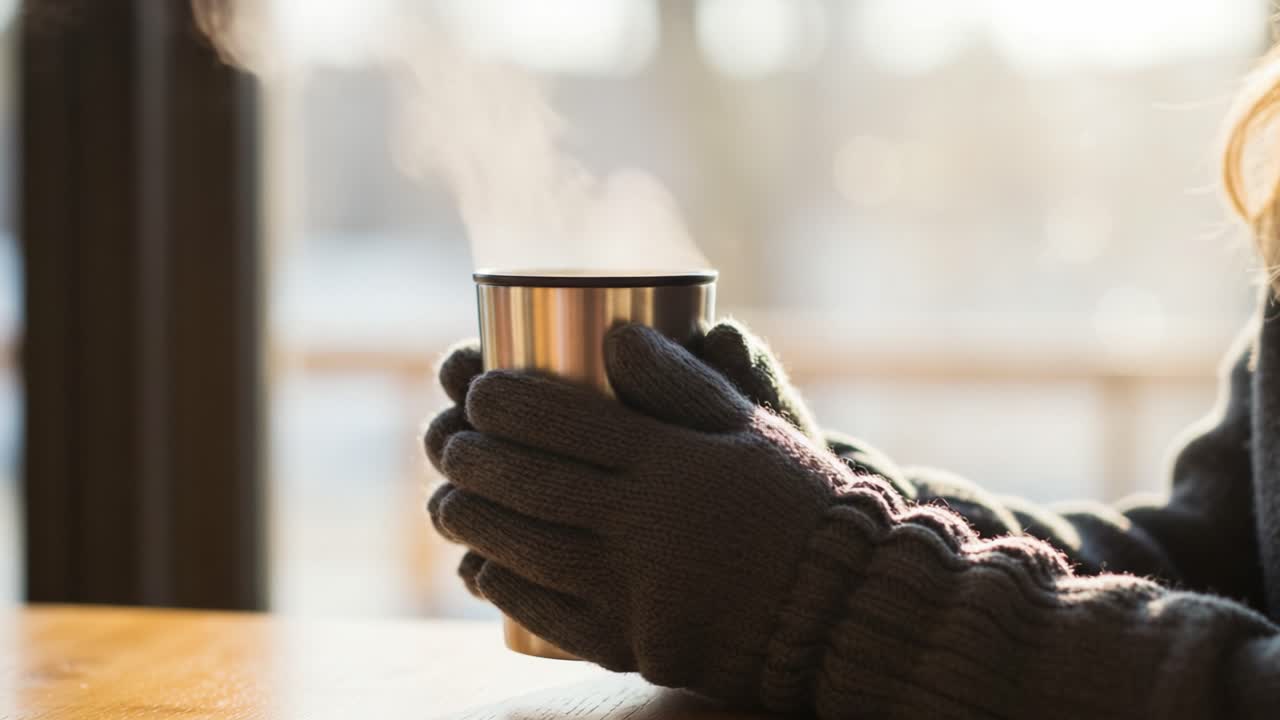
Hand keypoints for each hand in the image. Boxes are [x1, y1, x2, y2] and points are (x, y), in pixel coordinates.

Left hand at [426, 325, 853, 699]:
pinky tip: (480, 566)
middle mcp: (647, 528)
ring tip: (445, 500)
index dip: (502, 400)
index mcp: (673, 464)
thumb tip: (612, 338)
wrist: (843, 610)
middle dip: (468, 456)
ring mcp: (638, 594)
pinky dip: (503, 585)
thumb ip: (683, 382)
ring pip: (525, 550)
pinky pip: (549, 614)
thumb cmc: (797, 504)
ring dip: (470, 520)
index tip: (475, 389)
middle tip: (445, 441)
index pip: (563, 422)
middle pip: (530, 485)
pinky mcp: (636, 645)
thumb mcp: (752, 429)